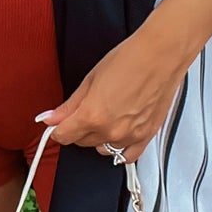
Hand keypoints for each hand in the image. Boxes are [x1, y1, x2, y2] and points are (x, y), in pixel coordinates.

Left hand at [35, 26, 187, 164]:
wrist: (161, 55)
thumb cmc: (129, 59)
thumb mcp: (91, 79)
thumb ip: (69, 105)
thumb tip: (50, 118)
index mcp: (92, 116)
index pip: (63, 136)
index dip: (58, 128)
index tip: (59, 122)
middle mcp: (110, 130)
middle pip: (82, 142)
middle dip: (78, 129)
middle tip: (85, 110)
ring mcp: (130, 136)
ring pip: (103, 148)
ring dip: (98, 138)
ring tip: (105, 117)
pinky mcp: (146, 136)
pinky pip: (127, 155)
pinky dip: (119, 149)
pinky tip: (117, 134)